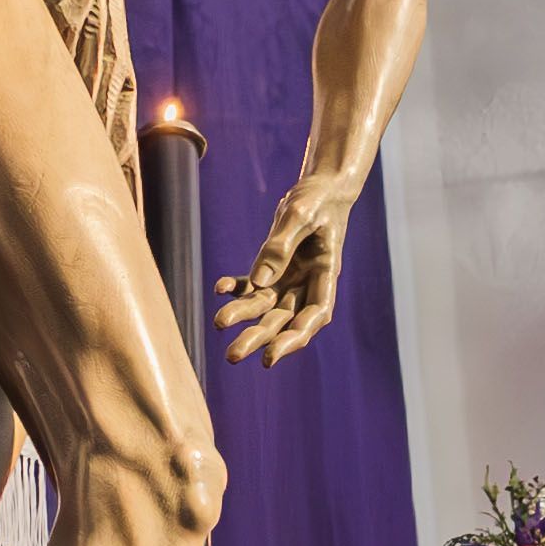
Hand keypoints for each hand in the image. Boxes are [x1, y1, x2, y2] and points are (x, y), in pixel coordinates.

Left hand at [217, 178, 360, 364]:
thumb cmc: (317, 199)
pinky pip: (252, 285)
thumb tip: (259, 282)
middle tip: (232, 356)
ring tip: (218, 324)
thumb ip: (280, 246)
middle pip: (284, 318)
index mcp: (326, 274)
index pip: (315, 315)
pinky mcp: (274, 269)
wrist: (320, 188)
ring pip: (265, 306)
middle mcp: (308, 284)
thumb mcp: (300, 214)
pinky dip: (236, 288)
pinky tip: (219, 289)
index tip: (270, 356)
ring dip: (243, 316)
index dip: (293, 338)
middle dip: (259, 337)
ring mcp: (291, 279)